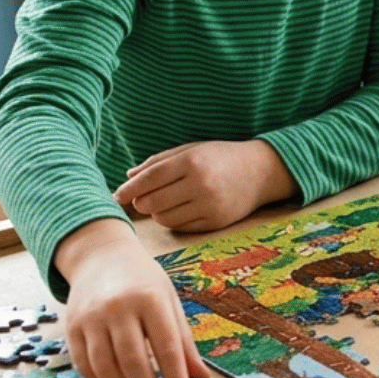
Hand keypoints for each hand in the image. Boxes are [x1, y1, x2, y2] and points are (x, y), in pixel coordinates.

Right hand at [54, 219, 208, 377]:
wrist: (101, 256)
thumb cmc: (143, 281)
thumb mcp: (170, 302)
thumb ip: (184, 341)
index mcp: (150, 299)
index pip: (167, 348)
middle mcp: (117, 308)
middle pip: (134, 362)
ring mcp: (90, 318)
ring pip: (107, 368)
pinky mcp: (71, 328)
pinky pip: (85, 366)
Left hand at [114, 139, 296, 231]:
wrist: (262, 171)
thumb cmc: (221, 157)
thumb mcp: (192, 150)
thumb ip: (159, 162)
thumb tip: (128, 177)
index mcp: (192, 161)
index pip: (150, 178)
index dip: (129, 188)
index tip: (117, 195)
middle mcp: (201, 184)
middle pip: (153, 202)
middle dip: (140, 202)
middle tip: (139, 200)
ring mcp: (209, 205)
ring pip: (165, 218)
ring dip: (157, 212)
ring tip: (163, 202)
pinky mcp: (215, 222)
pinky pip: (181, 227)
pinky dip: (174, 220)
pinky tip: (180, 210)